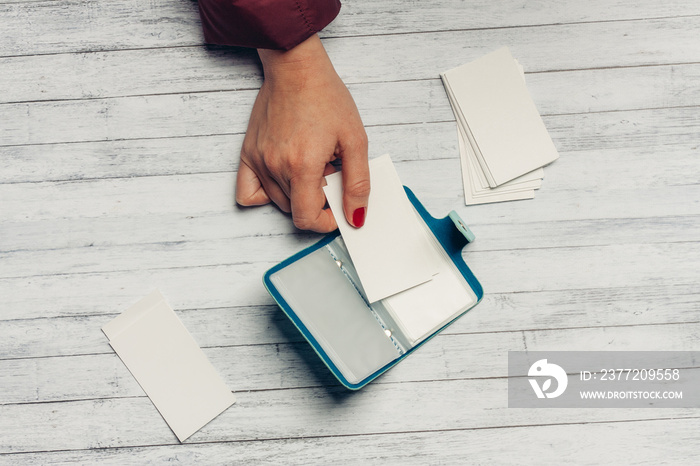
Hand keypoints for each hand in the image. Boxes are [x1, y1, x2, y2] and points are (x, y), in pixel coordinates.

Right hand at [236, 34, 369, 232]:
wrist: (296, 69)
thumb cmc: (325, 97)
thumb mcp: (355, 140)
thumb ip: (357, 183)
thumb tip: (356, 216)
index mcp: (302, 166)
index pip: (307, 218)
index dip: (326, 222)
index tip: (337, 212)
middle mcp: (275, 167)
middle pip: (295, 210)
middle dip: (316, 201)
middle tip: (329, 173)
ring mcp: (258, 161)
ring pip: (278, 201)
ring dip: (297, 194)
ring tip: (310, 165)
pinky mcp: (247, 153)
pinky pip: (248, 192)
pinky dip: (265, 194)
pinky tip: (283, 178)